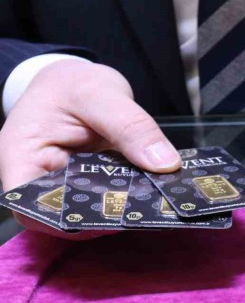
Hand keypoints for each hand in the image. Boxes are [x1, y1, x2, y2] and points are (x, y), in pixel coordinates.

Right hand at [0, 59, 180, 238]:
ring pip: (92, 208)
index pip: (33, 209)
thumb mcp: (100, 93)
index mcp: (22, 158)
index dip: (69, 222)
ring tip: (155, 202)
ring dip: (122, 207)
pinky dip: (130, 194)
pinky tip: (153, 190)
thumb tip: (165, 164)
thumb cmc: (72, 83)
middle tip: (146, 210)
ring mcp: (67, 183)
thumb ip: (130, 126)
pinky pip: (109, 195)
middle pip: (66, 214)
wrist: (77, 80)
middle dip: (105, 215)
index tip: (112, 217)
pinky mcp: (91, 182)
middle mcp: (40, 178)